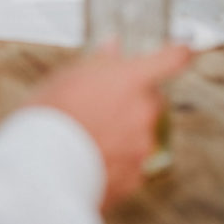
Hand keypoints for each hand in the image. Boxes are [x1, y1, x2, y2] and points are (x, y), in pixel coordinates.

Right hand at [27, 43, 191, 209]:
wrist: (40, 169)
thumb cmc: (49, 118)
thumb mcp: (68, 76)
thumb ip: (99, 61)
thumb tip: (112, 47)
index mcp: (131, 80)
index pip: (172, 59)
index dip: (180, 52)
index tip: (184, 50)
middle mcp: (144, 112)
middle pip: (152, 99)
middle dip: (134, 99)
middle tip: (103, 103)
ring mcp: (142, 146)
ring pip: (141, 131)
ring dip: (124, 130)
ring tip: (90, 134)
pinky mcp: (135, 176)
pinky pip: (132, 160)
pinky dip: (118, 157)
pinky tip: (92, 154)